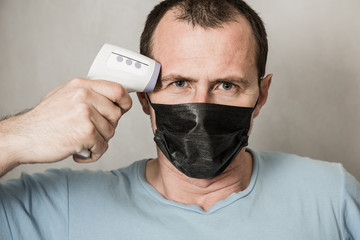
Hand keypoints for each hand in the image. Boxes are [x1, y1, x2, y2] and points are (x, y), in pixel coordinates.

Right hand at [1, 78, 131, 166]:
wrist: (22, 137)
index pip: (117, 89)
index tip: (123, 109)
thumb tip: (111, 99)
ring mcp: (85, 114)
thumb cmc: (44, 120)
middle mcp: (84, 96)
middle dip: (108, 126)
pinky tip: (80, 152)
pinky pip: (102, 147)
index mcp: (81, 85)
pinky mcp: (85, 132)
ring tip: (82, 141)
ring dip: (99, 141)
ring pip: (111, 132)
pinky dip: (94, 153)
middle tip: (92, 131)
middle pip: (116, 114)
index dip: (124, 102)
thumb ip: (87, 94)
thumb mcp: (64, 96)